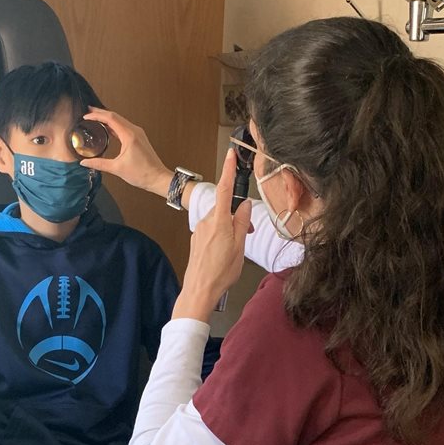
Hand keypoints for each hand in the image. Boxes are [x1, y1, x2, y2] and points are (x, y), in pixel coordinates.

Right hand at [76, 108, 172, 196]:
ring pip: (120, 120)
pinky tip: (107, 128)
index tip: (86, 116)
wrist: (157, 178)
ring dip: (107, 118)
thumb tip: (85, 162)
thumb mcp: (117, 169)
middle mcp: (134, 131)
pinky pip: (124, 126)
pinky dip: (114, 125)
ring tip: (95, 118)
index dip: (97, 115)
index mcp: (129, 135)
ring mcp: (138, 133)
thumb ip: (99, 164)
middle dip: (100, 113)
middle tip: (88, 113)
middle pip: (115, 116)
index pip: (110, 118)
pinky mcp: (139, 138)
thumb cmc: (142, 173)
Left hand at [174, 151, 251, 321]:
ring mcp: (200, 230)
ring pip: (219, 220)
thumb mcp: (239, 247)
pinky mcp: (197, 239)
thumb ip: (242, 223)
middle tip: (247, 234)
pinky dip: (222, 236)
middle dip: (237, 216)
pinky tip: (224, 252)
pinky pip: (213, 230)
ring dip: (230, 228)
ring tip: (234, 249)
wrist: (199, 289)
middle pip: (225, 208)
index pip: (224, 189)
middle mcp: (206, 222)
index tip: (230, 155)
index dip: (228, 171)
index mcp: (219, 222)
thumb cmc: (221, 272)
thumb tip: (245, 205)